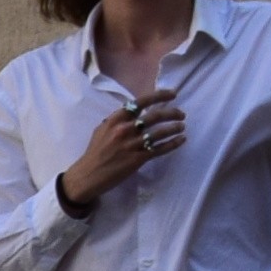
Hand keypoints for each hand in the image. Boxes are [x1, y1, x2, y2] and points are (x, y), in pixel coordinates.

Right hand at [56, 98, 178, 212]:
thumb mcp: (101, 130)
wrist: (88, 175)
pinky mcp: (138, 159)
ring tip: (182, 126)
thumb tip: (134, 112)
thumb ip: (118, 121)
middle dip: (172, 113)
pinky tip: (181, 139)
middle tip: (181, 114)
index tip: (173, 95)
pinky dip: (173, 143)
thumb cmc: (95, 152)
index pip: (141, 102)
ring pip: (161, 132)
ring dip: (175, 127)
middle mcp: (125, 130)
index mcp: (116, 120)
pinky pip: (161, 148)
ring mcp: (132, 144)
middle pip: (155, 116)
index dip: (159, 96)